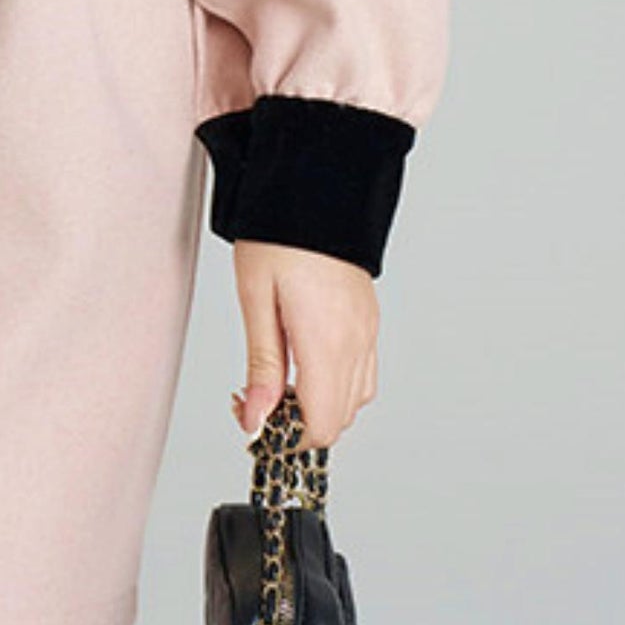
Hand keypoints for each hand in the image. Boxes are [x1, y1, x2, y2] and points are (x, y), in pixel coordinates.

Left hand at [228, 240, 378, 450]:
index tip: (255, 418)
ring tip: (281, 379)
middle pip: (338, 420)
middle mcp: (356, 343)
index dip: (286, 436)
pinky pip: (363, 372)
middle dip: (299, 423)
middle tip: (258, 396)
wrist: (317, 187)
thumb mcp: (256, 300)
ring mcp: (368, 331)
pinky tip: (307, 362)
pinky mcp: (370, 319)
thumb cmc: (280, 235)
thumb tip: (257, 419)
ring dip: (320, 405)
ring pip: (355, 400)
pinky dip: (337, 383)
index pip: (320, 426)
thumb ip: (262, 367)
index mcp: (327, 343)